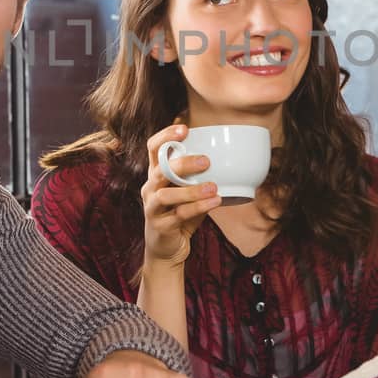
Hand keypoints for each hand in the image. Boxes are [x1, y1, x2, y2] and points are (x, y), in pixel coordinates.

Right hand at [141, 124, 220, 268]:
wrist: (167, 249)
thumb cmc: (180, 214)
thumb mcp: (187, 191)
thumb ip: (198, 175)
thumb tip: (228, 156)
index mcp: (156, 174)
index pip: (153, 148)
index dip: (165, 136)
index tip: (185, 128)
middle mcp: (150, 188)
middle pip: (160, 170)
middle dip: (182, 163)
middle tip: (206, 161)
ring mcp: (152, 207)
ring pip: (166, 194)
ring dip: (191, 190)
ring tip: (213, 186)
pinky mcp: (160, 226)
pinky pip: (178, 215)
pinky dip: (198, 207)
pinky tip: (215, 202)